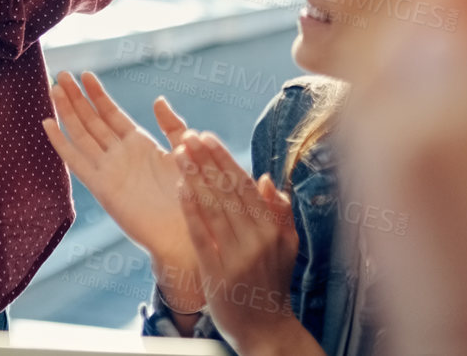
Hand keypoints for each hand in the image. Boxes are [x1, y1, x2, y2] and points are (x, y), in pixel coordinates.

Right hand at [40, 72, 199, 293]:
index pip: (111, 113)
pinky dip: (60, 142)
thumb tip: (158, 100)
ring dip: (66, 111)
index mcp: (138, 144)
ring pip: (81, 134)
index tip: (85, 74)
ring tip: (53, 88)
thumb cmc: (192, 196)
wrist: (187, 233)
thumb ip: (172, 126)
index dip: (97, 94)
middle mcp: (119, 154)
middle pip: (91, 120)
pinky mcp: (101, 186)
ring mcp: (108, 169)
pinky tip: (47, 123)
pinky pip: (76, 160)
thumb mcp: (185, 152)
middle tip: (60, 74)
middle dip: (76, 97)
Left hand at [174, 132, 310, 355]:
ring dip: (195, 176)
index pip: (244, 185)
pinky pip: (202, 235)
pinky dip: (191, 210)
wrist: (266, 331)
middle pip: (226, 191)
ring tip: (179, 153)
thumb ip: (279, 213)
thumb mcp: (287, 247)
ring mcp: (237, 256)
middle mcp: (257, 239)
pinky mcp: (218, 272)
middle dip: (205, 160)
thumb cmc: (273, 284)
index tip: (207, 136)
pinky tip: (180, 188)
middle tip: (188, 135)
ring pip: (213, 207)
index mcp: (272, 229)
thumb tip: (267, 179)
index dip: (224, 158)